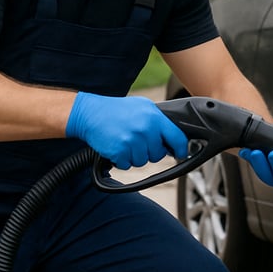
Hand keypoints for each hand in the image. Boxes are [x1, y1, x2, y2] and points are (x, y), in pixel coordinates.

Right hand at [65, 92, 187, 169]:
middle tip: (138, 141)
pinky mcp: (119, 151)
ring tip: (126, 141)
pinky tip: (117, 147)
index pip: (177, 137)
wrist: (91, 113)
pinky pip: (127, 165)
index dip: (181, 149)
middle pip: (158, 154)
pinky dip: (122, 160)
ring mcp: (132, 141)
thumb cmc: (118, 110)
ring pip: (143, 161)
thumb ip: (159, 121)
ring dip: (134, 156)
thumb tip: (175, 138)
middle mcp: (145, 129)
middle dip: (150, 151)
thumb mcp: (143, 107)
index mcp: (154, 117)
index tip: (180, 154)